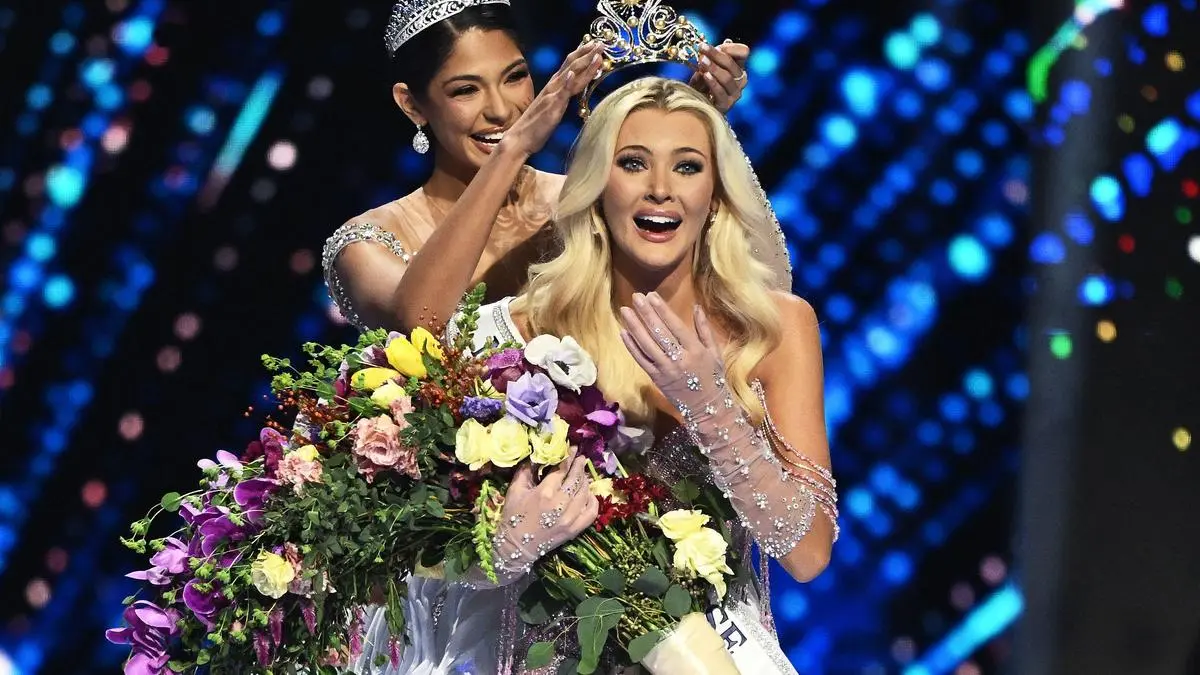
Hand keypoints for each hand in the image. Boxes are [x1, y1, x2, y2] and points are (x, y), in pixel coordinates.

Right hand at [490, 449, 598, 578]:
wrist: (516, 546)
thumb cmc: (513, 516)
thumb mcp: (515, 489)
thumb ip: (527, 470)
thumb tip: (538, 455)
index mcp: (544, 492)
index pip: (562, 469)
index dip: (569, 457)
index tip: (573, 448)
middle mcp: (560, 504)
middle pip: (576, 478)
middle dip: (579, 465)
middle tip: (581, 457)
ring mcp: (570, 518)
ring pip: (584, 493)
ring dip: (585, 481)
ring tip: (583, 474)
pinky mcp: (575, 530)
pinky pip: (591, 512)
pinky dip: (592, 500)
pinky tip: (589, 494)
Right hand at [501, 42, 606, 157]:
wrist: (520, 138)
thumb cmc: (536, 125)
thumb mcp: (553, 107)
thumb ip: (562, 96)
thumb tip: (573, 89)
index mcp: (554, 86)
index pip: (570, 65)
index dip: (582, 54)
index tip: (594, 45)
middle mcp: (553, 86)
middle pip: (572, 65)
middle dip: (587, 53)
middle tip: (601, 43)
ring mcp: (552, 95)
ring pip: (570, 75)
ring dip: (584, 63)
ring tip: (596, 53)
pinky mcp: (551, 106)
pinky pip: (561, 93)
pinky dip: (568, 82)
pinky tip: (573, 73)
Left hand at [618, 292, 726, 414]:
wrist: (707, 408)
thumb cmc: (713, 377)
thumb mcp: (715, 352)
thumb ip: (704, 329)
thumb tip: (696, 306)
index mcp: (695, 350)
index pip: (675, 326)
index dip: (662, 310)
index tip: (651, 295)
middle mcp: (679, 359)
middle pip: (659, 333)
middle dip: (646, 313)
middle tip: (636, 297)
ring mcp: (665, 370)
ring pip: (647, 345)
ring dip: (634, 327)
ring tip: (625, 310)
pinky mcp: (656, 378)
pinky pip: (641, 360)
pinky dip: (631, 347)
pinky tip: (624, 333)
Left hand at [688, 41, 749, 112]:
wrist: (695, 104)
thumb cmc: (701, 83)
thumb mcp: (705, 66)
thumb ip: (712, 56)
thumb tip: (720, 44)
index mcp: (738, 67)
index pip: (743, 52)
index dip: (731, 47)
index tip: (717, 45)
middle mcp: (740, 80)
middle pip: (733, 64)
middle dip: (716, 55)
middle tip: (702, 48)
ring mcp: (734, 94)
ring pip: (728, 78)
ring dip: (713, 68)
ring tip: (701, 61)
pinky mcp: (726, 105)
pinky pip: (721, 93)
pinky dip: (713, 83)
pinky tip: (705, 75)